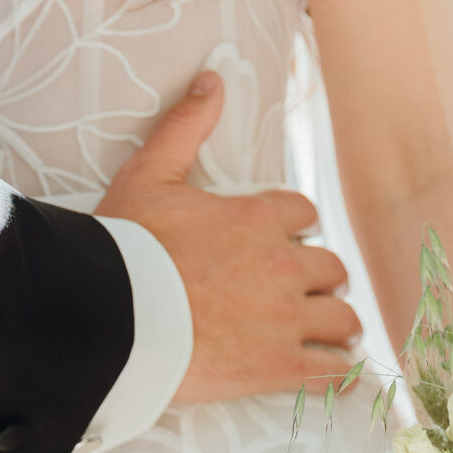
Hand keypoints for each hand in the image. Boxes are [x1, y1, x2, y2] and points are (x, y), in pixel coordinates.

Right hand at [98, 71, 361, 402]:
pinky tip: (333, 374)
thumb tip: (212, 78)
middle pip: (332, 269)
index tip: (281, 243)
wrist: (110, 314)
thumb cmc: (125, 246)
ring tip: (326, 335)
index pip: (305, 215)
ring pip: (342, 321)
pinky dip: (336, 374)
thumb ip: (186, 126)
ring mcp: (286, 320)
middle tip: (304, 293)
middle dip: (321, 280)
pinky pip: (331, 372)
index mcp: (259, 218)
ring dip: (337, 326)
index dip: (296, 229)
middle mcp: (284, 267)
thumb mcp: (150, 174)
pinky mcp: (279, 367)